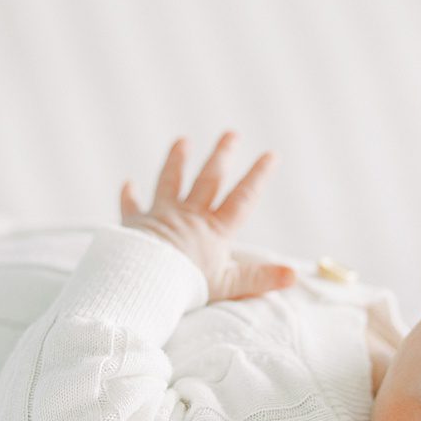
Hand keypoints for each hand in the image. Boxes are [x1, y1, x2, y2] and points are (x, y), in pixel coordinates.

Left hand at [120, 131, 296, 303]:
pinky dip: (129, 196)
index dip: (258, 176)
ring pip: (171, 182)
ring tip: (182, 141)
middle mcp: (189, 216)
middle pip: (209, 180)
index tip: (270, 154)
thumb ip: (260, 278)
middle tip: (231, 134)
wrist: (143, 282)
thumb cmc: (185, 286)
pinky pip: (132, 207)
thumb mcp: (229, 285)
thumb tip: (293, 275)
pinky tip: (128, 183)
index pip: (242, 197)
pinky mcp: (137, 225)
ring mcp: (162, 216)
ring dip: (177, 160)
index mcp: (214, 230)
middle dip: (222, 155)